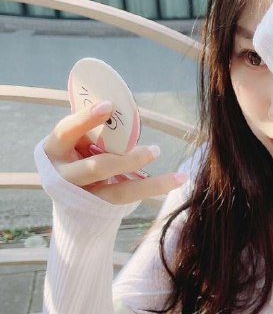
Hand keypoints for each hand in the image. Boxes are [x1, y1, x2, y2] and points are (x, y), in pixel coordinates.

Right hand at [42, 103, 187, 204]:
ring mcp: (82, 195)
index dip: (85, 119)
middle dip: (127, 159)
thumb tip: (126, 116)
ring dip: (150, 182)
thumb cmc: (77, 155)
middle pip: (96, 168)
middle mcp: (63, 175)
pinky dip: (155, 187)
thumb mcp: (77, 141)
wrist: (69, 196)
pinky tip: (178, 179)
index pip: (65, 131)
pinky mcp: (100, 207)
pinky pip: (130, 196)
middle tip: (155, 150)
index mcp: (53, 149)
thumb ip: (95, 132)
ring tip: (176, 172)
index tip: (109, 106)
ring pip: (119, 191)